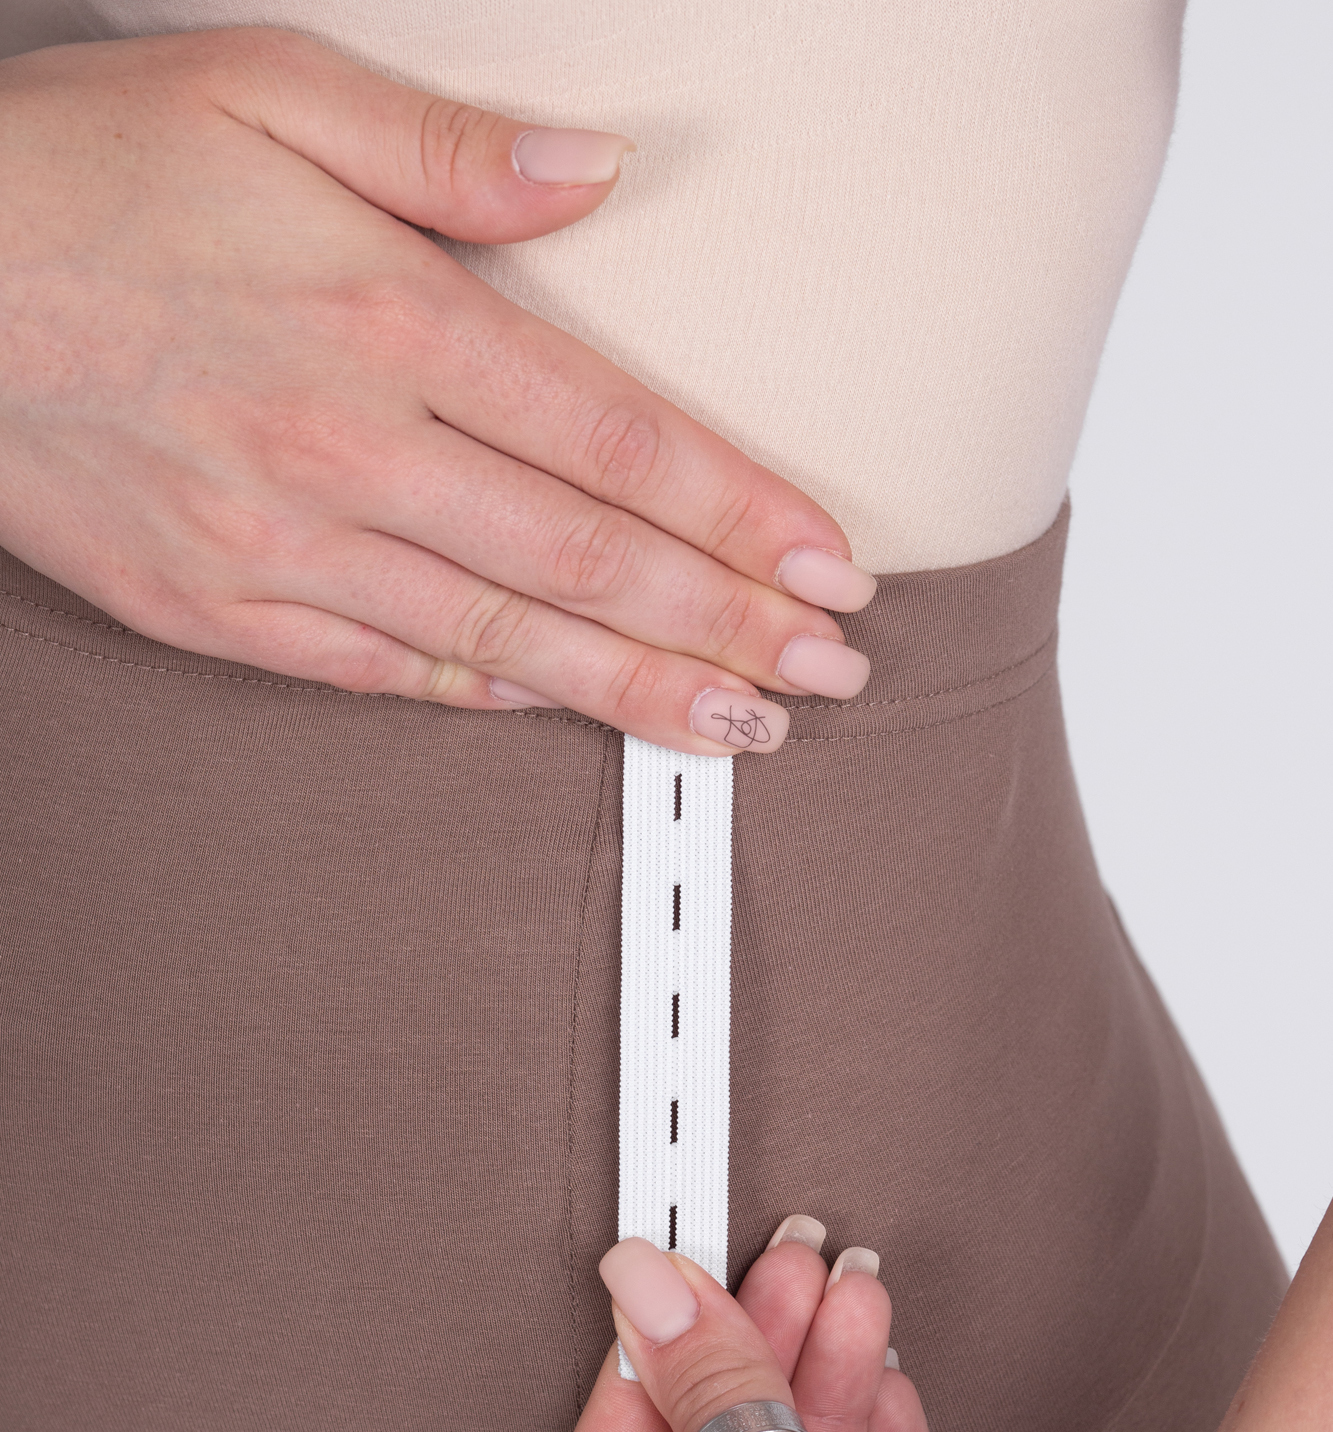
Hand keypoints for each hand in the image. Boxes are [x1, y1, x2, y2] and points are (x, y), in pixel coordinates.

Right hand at [0, 31, 875, 751]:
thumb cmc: (83, 176)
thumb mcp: (266, 87)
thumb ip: (450, 147)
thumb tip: (598, 173)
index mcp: (386, 319)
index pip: (617, 441)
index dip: (740, 513)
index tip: (827, 561)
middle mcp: (352, 454)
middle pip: (589, 562)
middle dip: (730, 623)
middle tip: (831, 670)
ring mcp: (286, 551)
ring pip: (508, 642)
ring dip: (642, 690)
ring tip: (748, 726)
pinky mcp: (224, 612)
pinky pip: (392, 674)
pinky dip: (497, 699)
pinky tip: (574, 716)